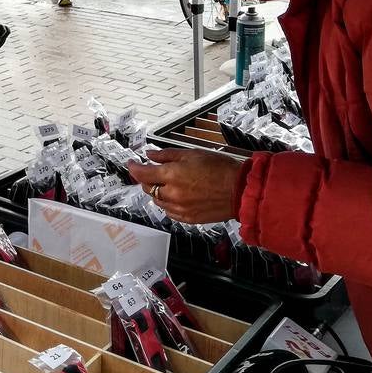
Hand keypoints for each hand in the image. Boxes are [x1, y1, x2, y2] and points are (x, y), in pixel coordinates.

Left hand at [128, 148, 244, 224]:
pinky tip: (177, 196)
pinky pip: (169, 212)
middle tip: (152, 172)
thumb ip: (167, 155)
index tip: (132, 164)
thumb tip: (150, 155)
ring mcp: (179, 208)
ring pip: (158, 201)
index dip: (133, 168)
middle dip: (147, 179)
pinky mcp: (187, 219)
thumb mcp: (192, 154)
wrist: (240, 191)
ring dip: (158, 192)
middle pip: (148, 188)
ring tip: (170, 183)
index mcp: (171, 174)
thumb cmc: (220, 170)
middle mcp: (172, 193)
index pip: (142, 174)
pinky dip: (168, 203)